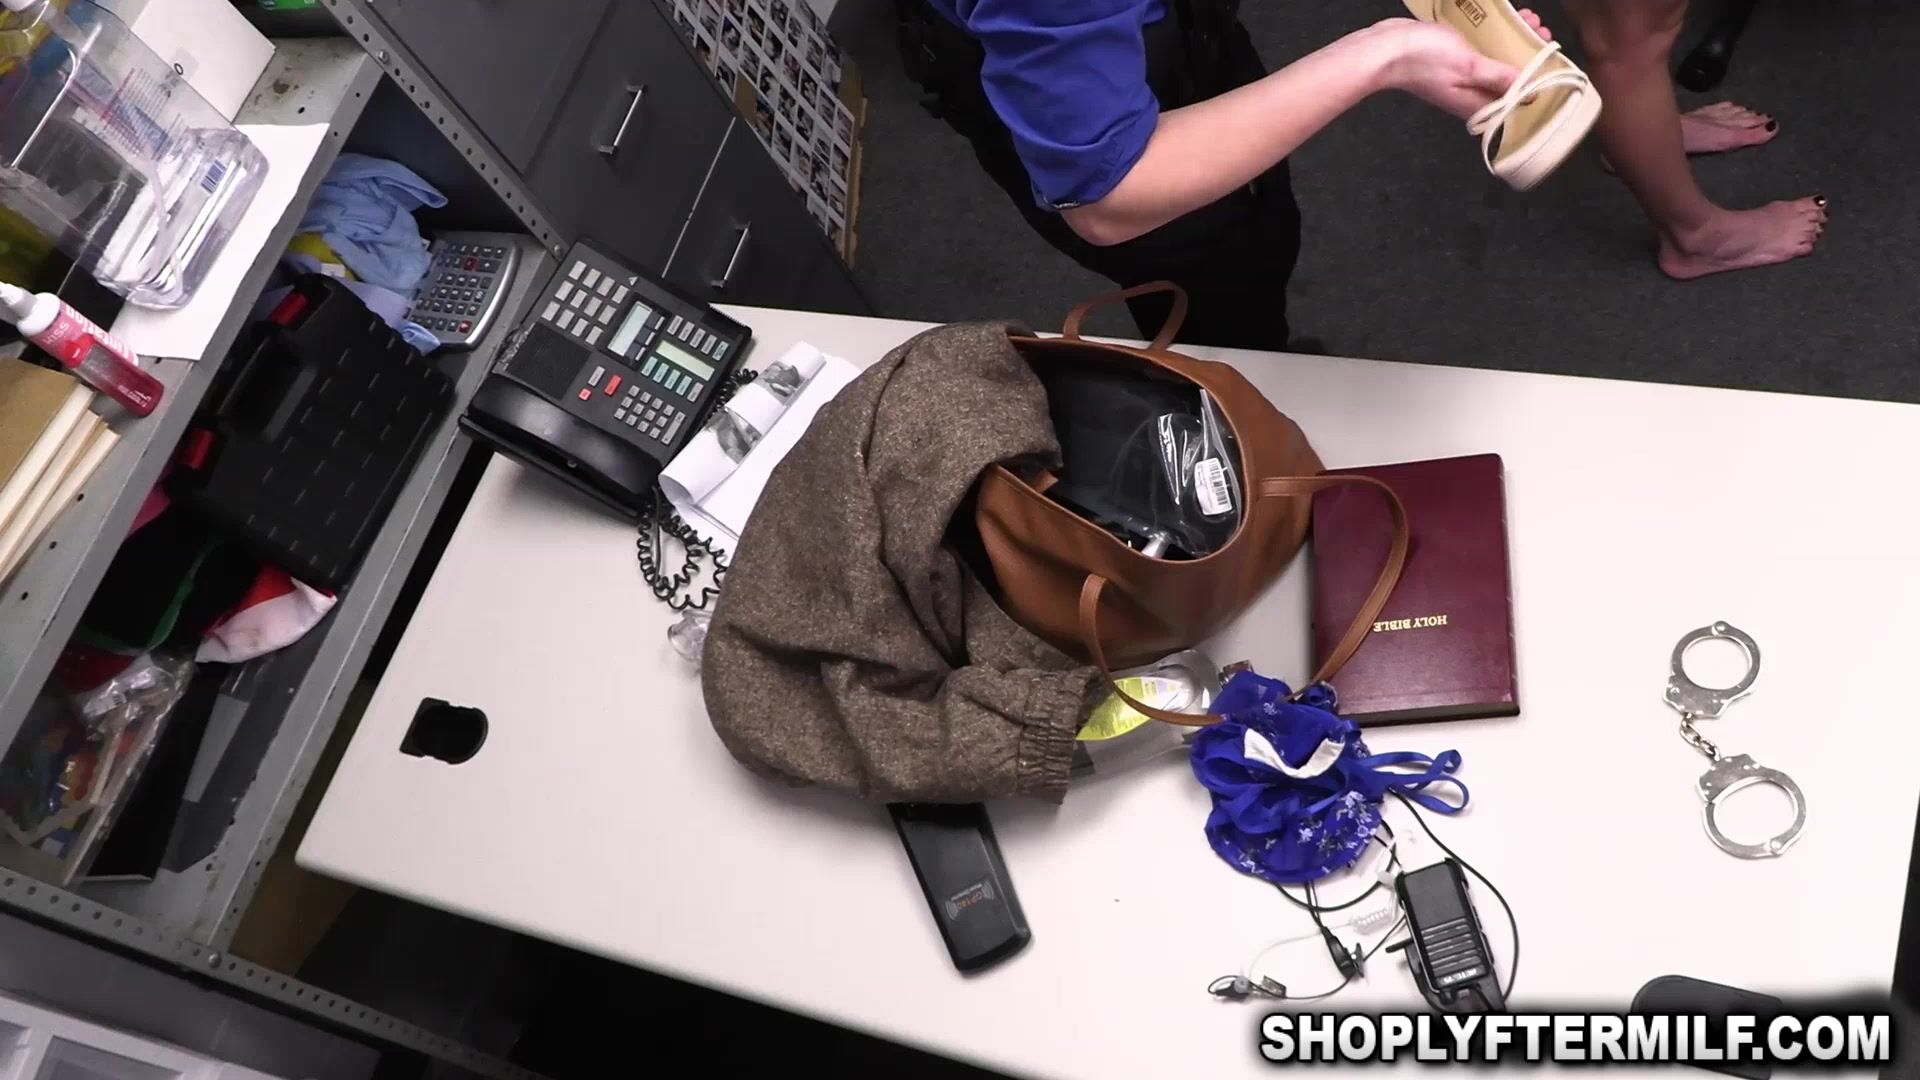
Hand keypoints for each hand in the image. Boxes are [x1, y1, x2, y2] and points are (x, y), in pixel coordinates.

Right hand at [1369, 10, 1553, 120]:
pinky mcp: (1451, 62)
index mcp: (1475, 104)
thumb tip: (1530, 92)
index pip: (1514, 104)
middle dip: (1529, 57)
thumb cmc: (1424, 59)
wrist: (1385, 48)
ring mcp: (1459, 78)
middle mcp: (1469, 95)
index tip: (1552, 63)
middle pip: (1508, 81)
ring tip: (1527, 21)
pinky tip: (1503, 22)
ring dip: (1514, 43)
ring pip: (1496, 63)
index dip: (1536, 85)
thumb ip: (1499, 78)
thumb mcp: (1470, 66)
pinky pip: (1480, 52)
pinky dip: (1494, 38)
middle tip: (1541, 35)